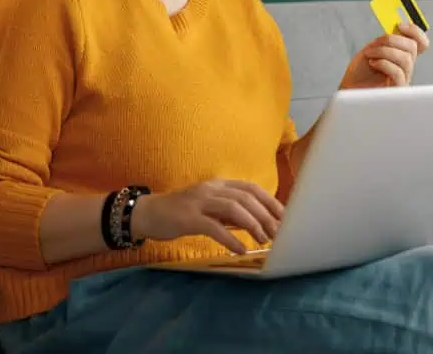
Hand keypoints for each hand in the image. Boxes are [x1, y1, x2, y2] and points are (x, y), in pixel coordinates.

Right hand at [134, 179, 283, 254]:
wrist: (148, 213)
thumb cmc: (181, 213)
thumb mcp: (209, 208)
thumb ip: (229, 212)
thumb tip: (256, 222)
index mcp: (218, 184)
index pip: (251, 188)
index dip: (270, 201)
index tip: (284, 217)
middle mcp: (211, 189)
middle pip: (246, 197)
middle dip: (266, 215)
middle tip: (278, 233)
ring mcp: (199, 202)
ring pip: (233, 208)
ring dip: (253, 225)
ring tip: (264, 240)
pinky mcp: (188, 218)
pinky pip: (214, 227)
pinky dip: (230, 238)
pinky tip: (240, 249)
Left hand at [339, 22, 429, 89]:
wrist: (348, 90)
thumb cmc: (359, 73)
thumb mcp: (371, 50)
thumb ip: (384, 41)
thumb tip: (394, 29)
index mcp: (402, 57)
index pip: (421, 43)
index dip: (415, 31)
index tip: (400, 25)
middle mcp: (406, 68)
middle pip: (412, 47)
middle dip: (392, 40)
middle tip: (376, 43)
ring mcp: (403, 79)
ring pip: (405, 59)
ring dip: (384, 51)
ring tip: (369, 54)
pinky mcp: (397, 90)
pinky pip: (398, 73)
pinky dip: (384, 63)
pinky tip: (372, 63)